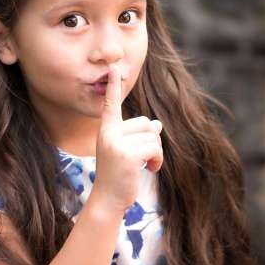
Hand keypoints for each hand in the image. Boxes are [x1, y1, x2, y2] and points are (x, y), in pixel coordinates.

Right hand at [91, 63, 163, 213]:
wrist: (108, 198)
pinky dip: (157, 160)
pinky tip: (149, 170)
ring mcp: (116, 142)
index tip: (114, 66)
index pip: (111, 103)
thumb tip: (157, 125)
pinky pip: (154, 148)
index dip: (113, 85)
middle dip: (152, 141)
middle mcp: (109, 132)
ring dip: (156, 153)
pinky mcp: (126, 154)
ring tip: (145, 166)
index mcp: (107, 129)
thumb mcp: (128, 151)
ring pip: (152, 136)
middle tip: (144, 159)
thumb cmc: (119, 175)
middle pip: (145, 123)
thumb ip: (140, 136)